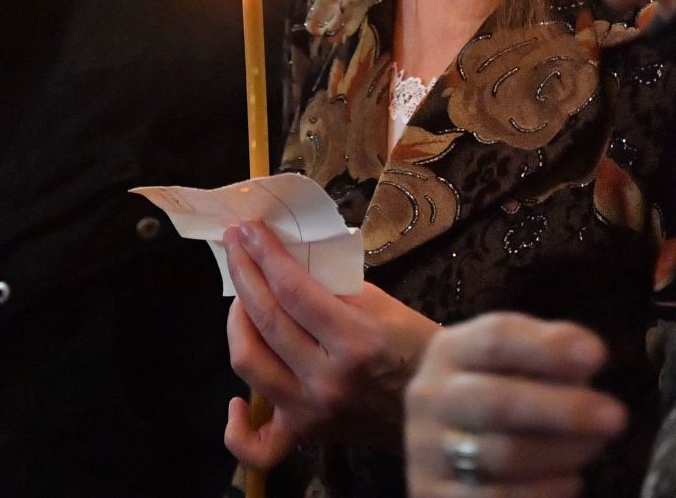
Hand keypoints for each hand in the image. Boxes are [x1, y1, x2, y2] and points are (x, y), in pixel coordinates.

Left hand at [224, 220, 439, 463]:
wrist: (439, 406)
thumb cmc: (417, 348)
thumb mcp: (385, 305)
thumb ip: (335, 287)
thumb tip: (289, 262)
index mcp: (355, 341)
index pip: (293, 290)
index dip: (265, 254)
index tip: (248, 229)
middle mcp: (327, 380)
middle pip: (266, 320)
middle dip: (244, 274)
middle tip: (235, 247)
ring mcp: (312, 412)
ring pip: (249, 365)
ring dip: (236, 323)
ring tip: (242, 298)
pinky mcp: (306, 435)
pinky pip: (258, 445)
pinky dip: (238, 428)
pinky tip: (237, 401)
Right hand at [404, 314, 626, 496]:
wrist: (436, 434)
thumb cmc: (493, 387)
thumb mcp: (510, 360)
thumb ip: (547, 356)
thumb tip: (587, 362)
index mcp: (450, 351)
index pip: (496, 340)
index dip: (549, 348)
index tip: (599, 356)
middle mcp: (431, 398)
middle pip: (497, 403)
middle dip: (563, 410)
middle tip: (616, 416)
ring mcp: (427, 452)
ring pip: (500, 456)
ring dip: (561, 453)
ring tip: (596, 447)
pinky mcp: (433, 495)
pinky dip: (543, 493)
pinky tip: (572, 482)